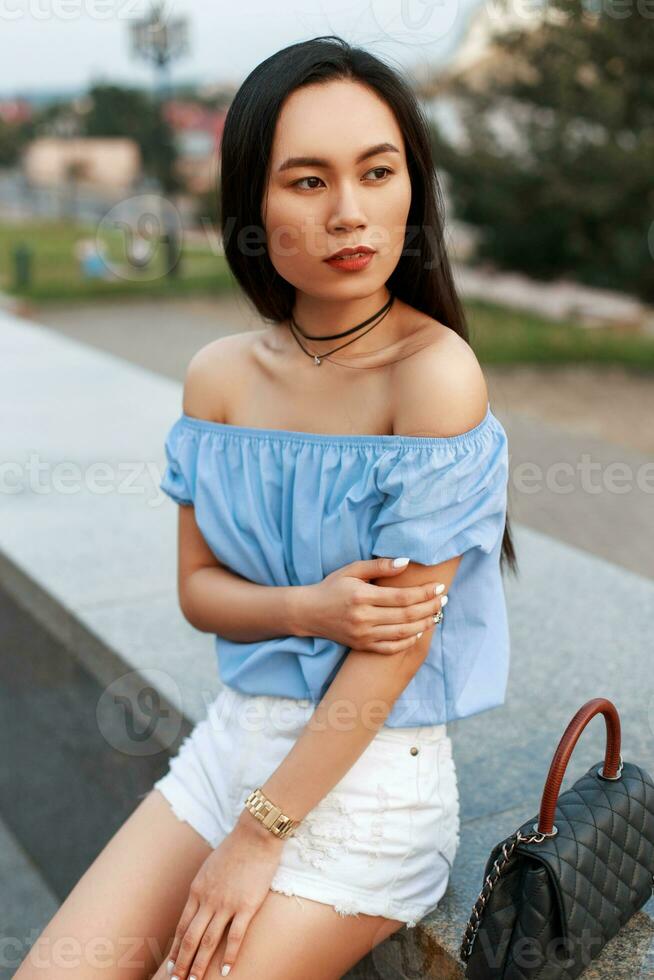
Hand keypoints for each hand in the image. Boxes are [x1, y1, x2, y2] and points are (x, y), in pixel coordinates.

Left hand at [165, 811, 283, 978]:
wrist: (255, 835)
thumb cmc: (235, 849)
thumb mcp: (209, 867)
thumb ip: (203, 888)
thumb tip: (198, 903)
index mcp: (197, 890)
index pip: (182, 926)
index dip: (177, 948)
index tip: (172, 965)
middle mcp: (208, 899)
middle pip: (191, 938)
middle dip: (182, 963)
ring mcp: (227, 904)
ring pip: (209, 941)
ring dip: (200, 964)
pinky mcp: (247, 906)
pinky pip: (235, 936)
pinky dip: (229, 956)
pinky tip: (225, 971)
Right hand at [299, 557, 447, 653]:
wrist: (309, 612)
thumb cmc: (332, 587)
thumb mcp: (352, 570)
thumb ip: (379, 566)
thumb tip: (406, 562)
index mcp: (362, 597)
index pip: (402, 597)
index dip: (424, 593)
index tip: (439, 587)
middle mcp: (363, 618)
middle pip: (406, 615)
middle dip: (430, 608)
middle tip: (444, 600)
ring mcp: (363, 635)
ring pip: (402, 633)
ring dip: (424, 624)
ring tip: (437, 614)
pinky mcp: (362, 646)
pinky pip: (391, 648)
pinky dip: (408, 641)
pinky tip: (419, 631)